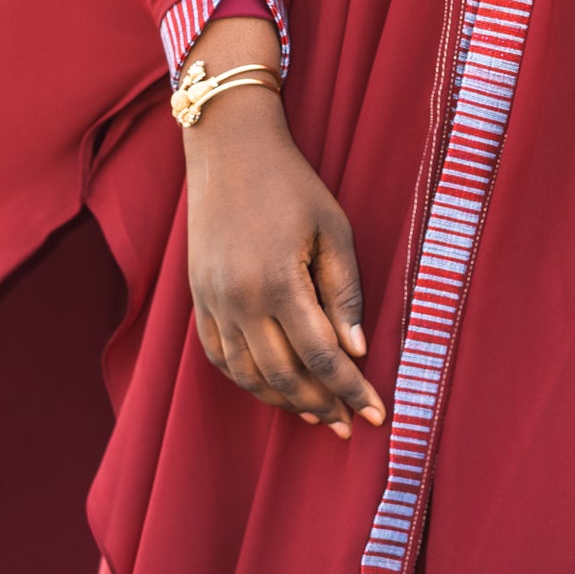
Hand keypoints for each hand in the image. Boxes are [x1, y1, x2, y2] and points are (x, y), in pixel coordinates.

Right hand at [182, 34, 385, 437]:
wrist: (229, 149)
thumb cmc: (291, 184)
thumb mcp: (333, 228)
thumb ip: (345, 290)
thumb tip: (356, 350)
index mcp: (279, 281)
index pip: (322, 355)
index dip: (352, 390)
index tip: (376, 415)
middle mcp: (239, 300)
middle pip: (284, 376)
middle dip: (321, 405)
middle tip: (348, 424)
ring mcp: (212, 302)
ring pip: (248, 376)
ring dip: (284, 402)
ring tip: (316, 413)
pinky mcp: (197, 299)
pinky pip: (220, 358)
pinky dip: (247, 381)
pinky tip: (273, 387)